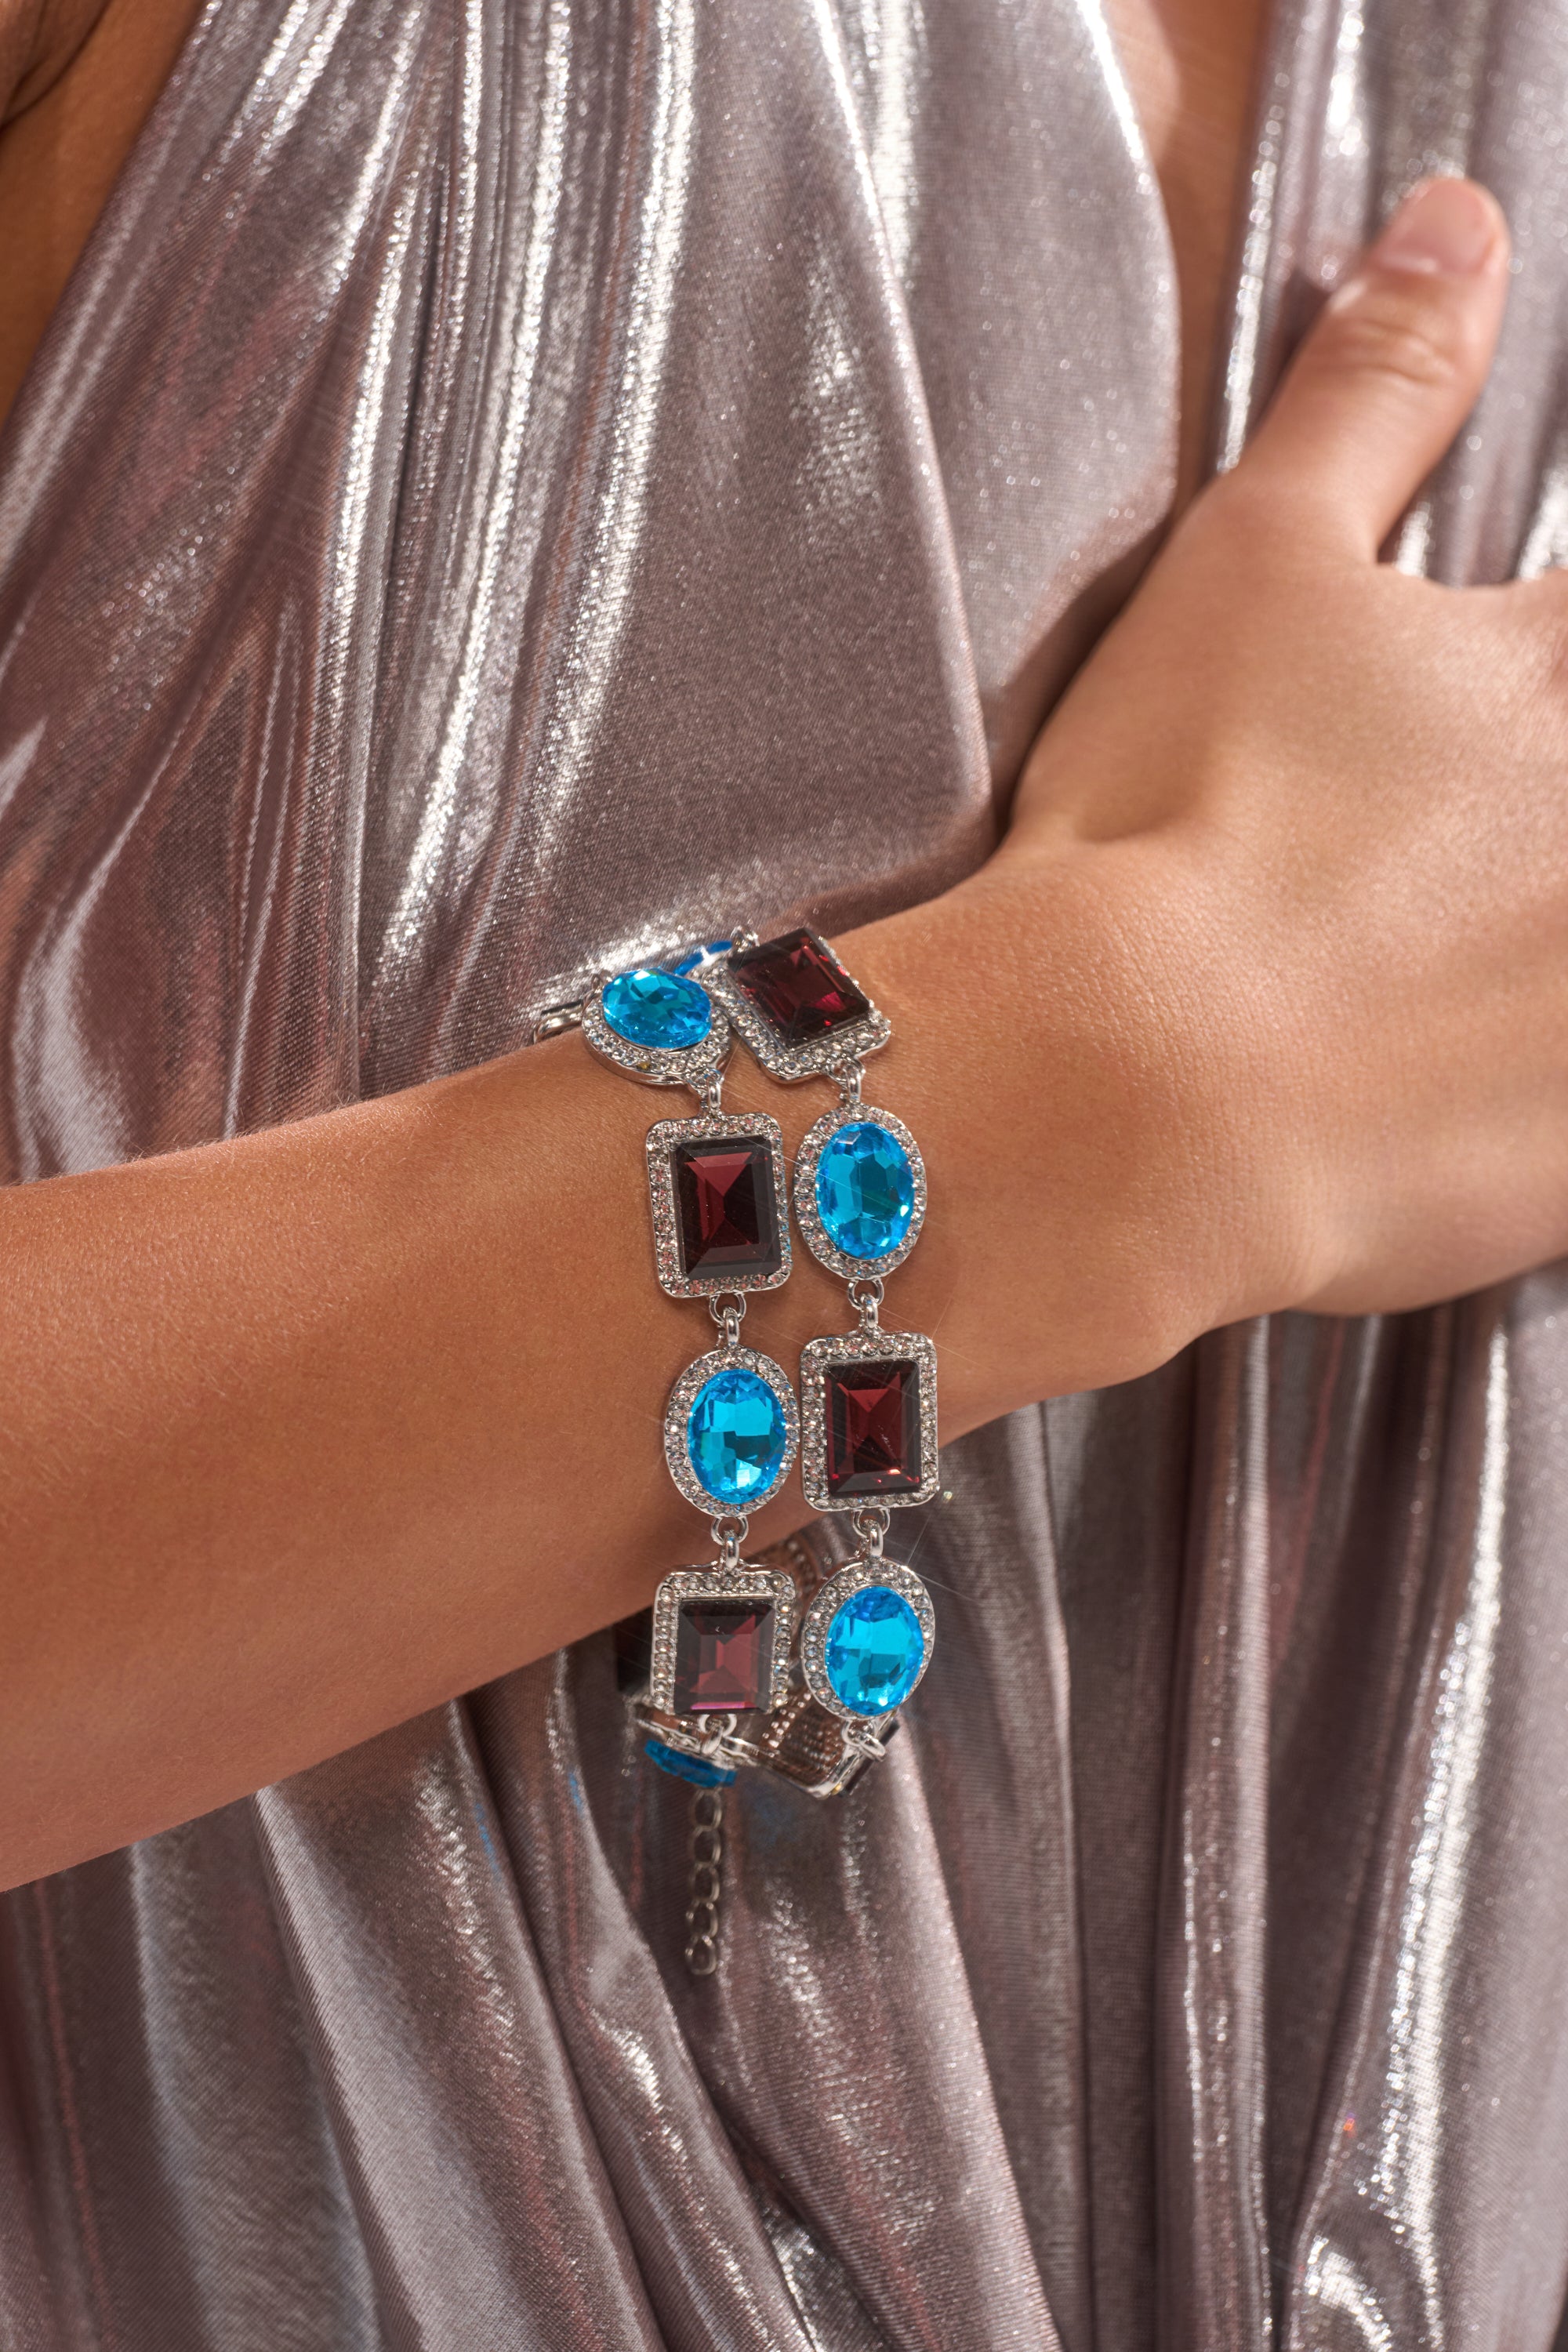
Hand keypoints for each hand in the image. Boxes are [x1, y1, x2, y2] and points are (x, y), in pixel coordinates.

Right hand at [944, 175, 1563, 1370]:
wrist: (1124, 1098)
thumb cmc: (1173, 829)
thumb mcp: (1254, 567)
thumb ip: (1375, 389)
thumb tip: (1453, 227)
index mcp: (1560, 681)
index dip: (1543, 658)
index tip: (1500, 710)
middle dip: (1523, 817)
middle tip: (1437, 853)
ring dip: (1525, 935)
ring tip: (1433, 959)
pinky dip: (1523, 1084)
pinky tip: (1450, 1091)